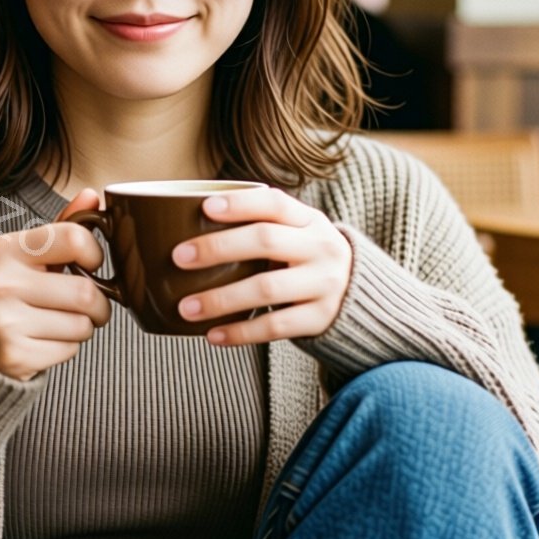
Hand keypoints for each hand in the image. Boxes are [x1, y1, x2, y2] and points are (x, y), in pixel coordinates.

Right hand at [0, 188, 112, 380]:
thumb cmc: (0, 289)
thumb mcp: (21, 253)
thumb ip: (59, 228)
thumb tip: (92, 196)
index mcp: (5, 249)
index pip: (74, 238)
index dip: (95, 253)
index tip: (91, 264)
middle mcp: (2, 283)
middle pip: (85, 292)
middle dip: (98, 304)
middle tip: (90, 306)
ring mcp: (5, 322)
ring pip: (81, 326)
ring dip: (82, 327)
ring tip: (60, 322)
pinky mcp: (13, 356)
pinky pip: (68, 351)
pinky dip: (66, 348)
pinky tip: (44, 340)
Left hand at [173, 186, 353, 344]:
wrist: (360, 297)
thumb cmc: (306, 259)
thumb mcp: (297, 234)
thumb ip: (259, 226)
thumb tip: (185, 225)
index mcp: (309, 220)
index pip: (274, 203)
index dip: (240, 203)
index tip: (204, 208)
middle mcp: (320, 248)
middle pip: (266, 241)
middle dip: (218, 248)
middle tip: (178, 258)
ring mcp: (324, 284)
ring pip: (266, 288)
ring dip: (220, 299)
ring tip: (185, 307)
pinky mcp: (320, 319)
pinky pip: (274, 326)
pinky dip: (240, 332)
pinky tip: (212, 335)